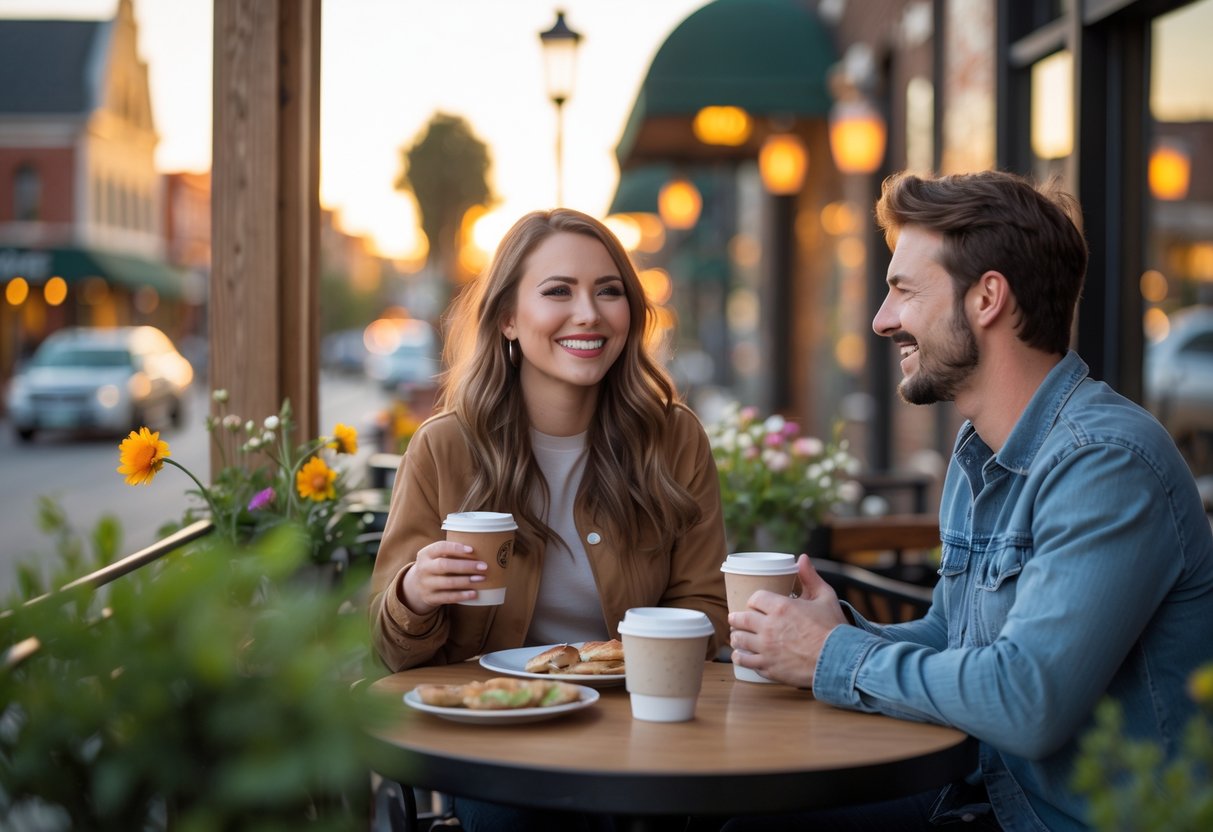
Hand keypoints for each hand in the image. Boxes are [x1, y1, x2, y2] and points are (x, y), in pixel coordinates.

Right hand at [400, 540, 487, 613]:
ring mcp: (425, 584)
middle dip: (466, 566)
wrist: (415, 587)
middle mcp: (423, 568)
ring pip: (447, 582)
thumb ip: (450, 553)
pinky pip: (448, 597)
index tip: (472, 549)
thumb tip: (481, 548)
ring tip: (482, 578)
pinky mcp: (430, 598)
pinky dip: (462, 595)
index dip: (456, 548)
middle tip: (483, 566)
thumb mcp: (435, 557)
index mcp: (425, 554)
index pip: (440, 547)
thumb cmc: (434, 567)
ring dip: (466, 581)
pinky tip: (474, 593)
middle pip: (444, 565)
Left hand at [728, 555, 846, 687]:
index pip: (754, 599)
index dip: (754, 601)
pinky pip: (745, 661)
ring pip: (739, 640)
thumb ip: (811, 577)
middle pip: (740, 619)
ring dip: (737, 637)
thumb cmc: (834, 628)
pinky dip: (740, 657)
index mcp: (781, 607)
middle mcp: (769, 627)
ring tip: (738, 637)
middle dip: (737, 618)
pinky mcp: (769, 667)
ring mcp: (767, 649)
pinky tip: (741, 655)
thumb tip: (802, 558)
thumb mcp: (825, 597)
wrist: (840, 661)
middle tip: (737, 620)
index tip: (755, 605)